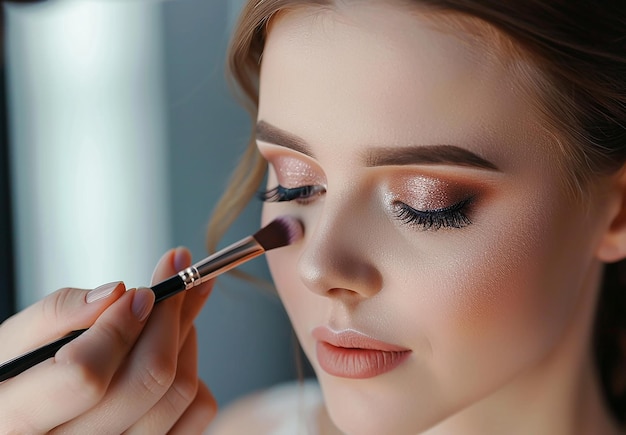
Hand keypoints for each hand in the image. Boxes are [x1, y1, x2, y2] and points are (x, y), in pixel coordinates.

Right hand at [0, 247, 215, 433]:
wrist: (22, 416)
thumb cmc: (9, 380)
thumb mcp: (9, 343)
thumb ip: (54, 314)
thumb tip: (115, 294)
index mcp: (16, 422)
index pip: (87, 375)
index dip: (119, 327)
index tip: (139, 291)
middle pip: (148, 381)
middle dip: (171, 316)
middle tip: (175, 275)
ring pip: (179, 394)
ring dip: (185, 336)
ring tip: (172, 308)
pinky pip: (196, 413)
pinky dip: (194, 370)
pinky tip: (174, 347)